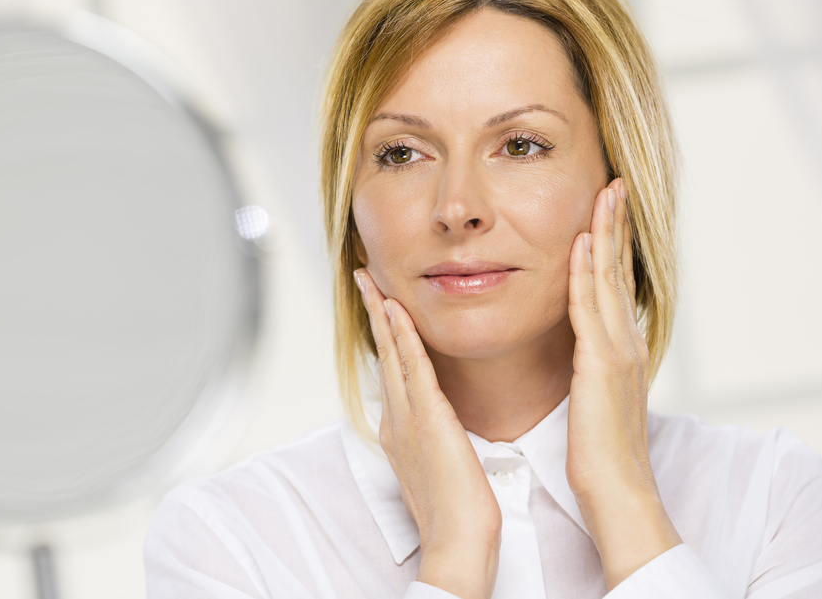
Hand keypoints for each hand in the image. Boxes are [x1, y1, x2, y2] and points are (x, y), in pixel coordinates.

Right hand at [355, 269, 500, 598]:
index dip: (385, 335)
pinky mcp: (426, 418)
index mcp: (400, 430)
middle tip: (365, 279)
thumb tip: (436, 425)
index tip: (383, 307)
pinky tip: (396, 309)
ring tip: (372, 281)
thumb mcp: (439, 466)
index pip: (391, 371)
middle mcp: (395, 419)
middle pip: (383, 354)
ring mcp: (406, 417)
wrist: (456, 542)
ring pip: (391, 353)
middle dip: (373, 313)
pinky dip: (403, 335)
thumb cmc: (456, 513)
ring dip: (381, 313)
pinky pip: (412, 366)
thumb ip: (433, 439)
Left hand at [566, 178, 681, 588]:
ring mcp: (617, 352)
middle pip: (619, 271)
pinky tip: (584, 243)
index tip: (606, 210)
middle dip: (617, 225)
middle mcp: (625, 343)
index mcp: (620, 350)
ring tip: (605, 193)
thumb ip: (590, 369)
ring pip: (611, 279)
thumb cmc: (598, 454)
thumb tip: (581, 353)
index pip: (615, 285)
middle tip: (614, 183)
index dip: (613, 245)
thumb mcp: (595, 400)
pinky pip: (591, 309)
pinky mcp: (602, 366)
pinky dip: (589, 273)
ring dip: (607, 234)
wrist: (615, 492)